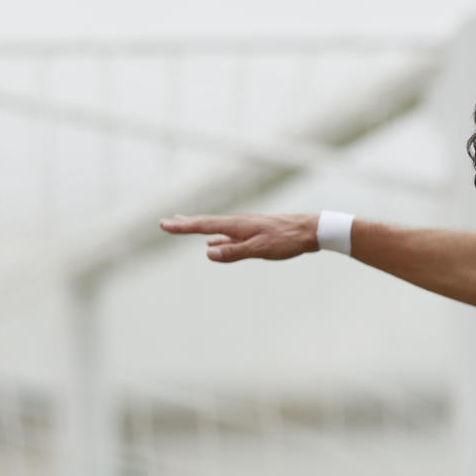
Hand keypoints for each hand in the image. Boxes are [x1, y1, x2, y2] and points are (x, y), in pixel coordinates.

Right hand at [159, 212, 318, 262]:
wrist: (312, 231)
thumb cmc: (288, 240)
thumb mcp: (260, 249)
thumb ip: (235, 251)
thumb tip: (208, 253)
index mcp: (237, 225)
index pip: (203, 225)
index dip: (183, 226)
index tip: (164, 225)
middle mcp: (239, 223)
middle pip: (207, 223)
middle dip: (187, 224)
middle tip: (167, 222)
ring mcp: (247, 227)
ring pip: (217, 228)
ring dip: (200, 228)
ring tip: (187, 226)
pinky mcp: (256, 233)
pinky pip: (229, 235)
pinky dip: (217, 237)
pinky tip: (215, 244)